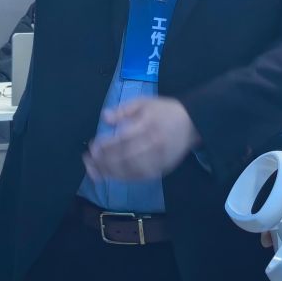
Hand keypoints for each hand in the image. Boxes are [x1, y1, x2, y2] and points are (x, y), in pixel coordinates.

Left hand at [82, 96, 200, 183]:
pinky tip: (111, 175)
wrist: (192, 123)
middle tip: (89, 160)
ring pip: (131, 171)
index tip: (93, 146)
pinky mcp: (162, 169)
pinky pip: (140, 177)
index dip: (106, 145)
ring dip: (110, 172)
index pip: (123, 139)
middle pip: (125, 157)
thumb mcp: (144, 102)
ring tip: (95, 170)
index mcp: (148, 125)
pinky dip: (123, 178)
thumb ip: (124, 109)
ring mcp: (159, 159)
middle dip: (104, 161)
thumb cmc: (165, 111)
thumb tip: (104, 117)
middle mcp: (154, 144)